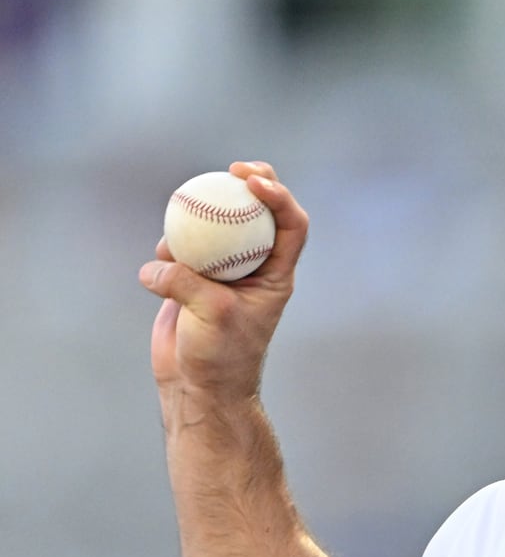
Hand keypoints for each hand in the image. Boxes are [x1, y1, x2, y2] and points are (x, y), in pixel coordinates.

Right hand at [139, 161, 307, 401]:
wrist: (199, 386)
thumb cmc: (221, 356)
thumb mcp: (211, 315)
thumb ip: (187, 282)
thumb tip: (160, 262)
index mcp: (277, 274)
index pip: (292, 225)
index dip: (280, 197)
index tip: (253, 182)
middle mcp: (254, 266)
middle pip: (260, 213)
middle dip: (252, 183)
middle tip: (231, 170)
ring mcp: (223, 270)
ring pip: (218, 226)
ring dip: (202, 215)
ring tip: (184, 213)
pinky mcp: (192, 279)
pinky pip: (182, 249)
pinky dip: (170, 247)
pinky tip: (160, 256)